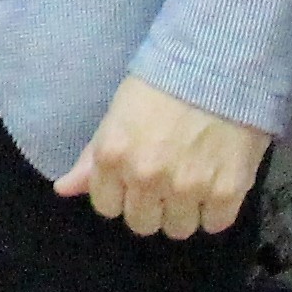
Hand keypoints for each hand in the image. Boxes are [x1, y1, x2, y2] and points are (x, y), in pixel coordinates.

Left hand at [53, 75, 269, 238]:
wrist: (220, 63)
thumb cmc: (164, 82)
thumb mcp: (118, 114)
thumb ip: (92, 158)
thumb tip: (64, 189)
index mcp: (113, 157)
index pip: (107, 207)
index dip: (122, 194)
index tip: (136, 179)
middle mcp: (146, 177)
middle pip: (143, 224)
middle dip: (152, 205)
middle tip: (167, 180)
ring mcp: (187, 188)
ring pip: (179, 229)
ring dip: (185, 211)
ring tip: (194, 180)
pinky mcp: (227, 191)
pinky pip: (216, 224)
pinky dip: (217, 209)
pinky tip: (217, 182)